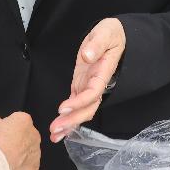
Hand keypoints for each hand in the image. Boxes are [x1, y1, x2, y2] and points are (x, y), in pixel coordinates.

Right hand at [0, 112, 40, 169]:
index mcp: (24, 120)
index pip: (17, 119)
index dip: (7, 126)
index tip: (0, 133)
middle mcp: (34, 134)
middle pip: (25, 134)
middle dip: (16, 139)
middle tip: (3, 146)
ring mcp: (36, 152)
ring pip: (28, 150)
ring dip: (20, 153)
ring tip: (6, 158)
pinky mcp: (34, 167)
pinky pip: (28, 165)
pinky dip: (21, 167)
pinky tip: (10, 168)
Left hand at [50, 18, 125, 142]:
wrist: (114, 36)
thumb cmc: (111, 34)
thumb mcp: (105, 33)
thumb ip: (97, 44)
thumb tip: (88, 56)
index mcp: (103, 73)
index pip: (93, 92)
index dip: (80, 102)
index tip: (64, 108)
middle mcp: (96, 84)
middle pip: (87, 108)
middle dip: (72, 120)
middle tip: (56, 129)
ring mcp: (88, 86)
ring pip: (81, 111)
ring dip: (69, 124)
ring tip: (54, 135)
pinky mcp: (81, 85)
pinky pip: (75, 105)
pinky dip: (67, 117)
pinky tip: (59, 128)